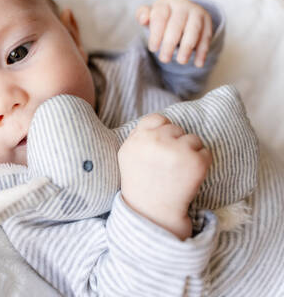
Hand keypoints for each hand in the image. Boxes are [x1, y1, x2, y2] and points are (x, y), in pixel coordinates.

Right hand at [118, 114, 211, 239]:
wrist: (153, 215)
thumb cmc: (141, 187)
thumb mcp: (127, 157)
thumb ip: (139, 136)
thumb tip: (162, 122)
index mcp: (137, 140)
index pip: (157, 119)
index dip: (163, 130)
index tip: (164, 146)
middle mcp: (155, 142)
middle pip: (176, 129)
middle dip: (176, 144)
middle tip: (170, 166)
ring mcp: (176, 150)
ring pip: (193, 139)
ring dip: (190, 153)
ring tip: (179, 173)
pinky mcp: (195, 161)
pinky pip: (205, 153)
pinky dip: (201, 165)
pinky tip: (188, 179)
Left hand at [136, 0, 212, 67]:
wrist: (182, 11)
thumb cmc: (161, 18)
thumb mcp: (150, 15)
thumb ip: (142, 16)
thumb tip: (143, 19)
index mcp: (165, 4)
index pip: (160, 17)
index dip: (156, 34)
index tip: (153, 49)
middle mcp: (182, 6)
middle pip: (176, 25)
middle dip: (170, 43)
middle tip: (164, 59)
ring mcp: (196, 12)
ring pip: (193, 29)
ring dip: (187, 47)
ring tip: (181, 61)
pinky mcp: (207, 21)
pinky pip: (206, 36)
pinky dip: (202, 51)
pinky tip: (198, 63)